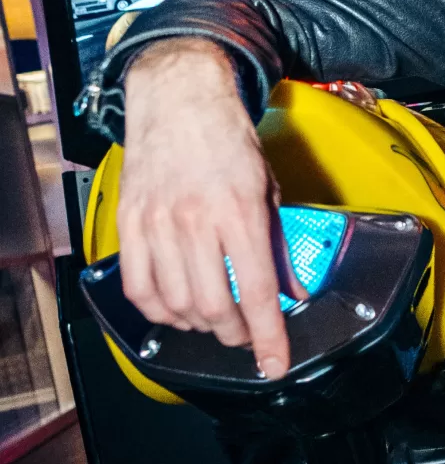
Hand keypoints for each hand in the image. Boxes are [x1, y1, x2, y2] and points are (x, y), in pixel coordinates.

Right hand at [117, 38, 303, 378]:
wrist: (180, 99)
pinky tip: (176, 309)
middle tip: (246, 333)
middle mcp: (195, 222)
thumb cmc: (231, 141)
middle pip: (212, 306)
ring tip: (216, 318)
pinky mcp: (129, 225)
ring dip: (199, 324)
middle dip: (234, 333)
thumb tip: (295, 290)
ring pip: (175, 305)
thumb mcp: (270, 187)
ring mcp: (156, 225)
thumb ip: (280, 242)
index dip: (268, 335)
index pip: (255, 290)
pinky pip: (138, 289)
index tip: (275, 363)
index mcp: (239, 211)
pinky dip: (159, 312)